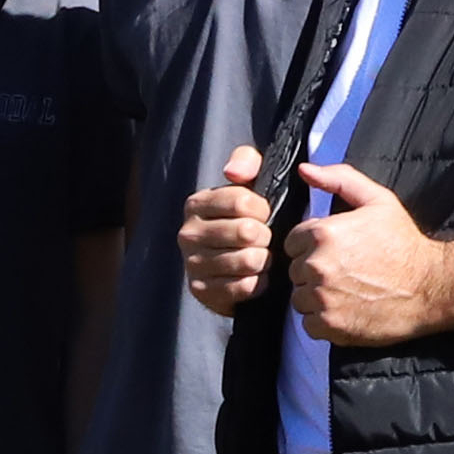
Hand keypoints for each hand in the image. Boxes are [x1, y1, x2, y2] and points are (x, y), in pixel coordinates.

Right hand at [181, 144, 278, 314]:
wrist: (238, 266)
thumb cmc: (248, 218)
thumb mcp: (250, 181)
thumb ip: (247, 161)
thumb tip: (232, 173)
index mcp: (196, 204)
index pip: (242, 201)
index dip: (264, 210)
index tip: (263, 215)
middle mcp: (187, 233)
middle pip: (246, 232)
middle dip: (266, 237)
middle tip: (263, 240)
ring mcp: (192, 264)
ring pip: (247, 261)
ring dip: (263, 260)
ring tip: (260, 257)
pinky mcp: (201, 291)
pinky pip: (244, 286)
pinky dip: (258, 283)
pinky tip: (254, 276)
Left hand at [277, 163, 453, 350]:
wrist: (432, 286)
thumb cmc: (404, 242)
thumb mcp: (377, 200)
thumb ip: (339, 180)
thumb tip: (304, 170)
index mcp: (322, 234)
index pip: (293, 242)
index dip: (313, 246)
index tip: (336, 251)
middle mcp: (317, 266)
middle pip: (295, 271)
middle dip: (314, 270)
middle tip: (345, 271)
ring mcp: (323, 298)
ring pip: (300, 298)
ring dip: (316, 296)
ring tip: (346, 291)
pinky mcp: (331, 326)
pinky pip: (310, 324)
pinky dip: (324, 320)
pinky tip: (346, 309)